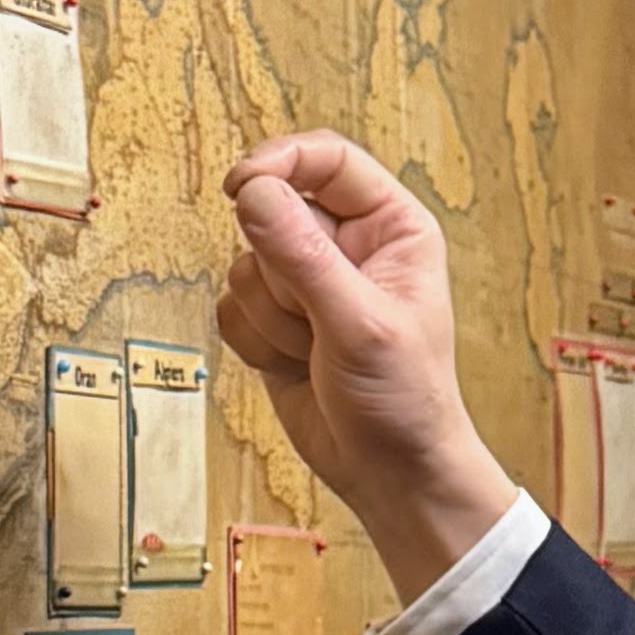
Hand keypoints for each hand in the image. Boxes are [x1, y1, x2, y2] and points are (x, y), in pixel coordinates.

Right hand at [217, 134, 520, 596]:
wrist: (391, 475)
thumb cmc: (405, 400)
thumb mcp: (359, 324)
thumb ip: (303, 256)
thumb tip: (252, 193)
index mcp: (390, 225)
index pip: (326, 159)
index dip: (278, 163)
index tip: (240, 187)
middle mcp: (346, 244)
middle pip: (272, 212)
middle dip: (282, 272)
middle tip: (319, 317)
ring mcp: (305, 282)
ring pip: (243, 264)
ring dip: (272, 316)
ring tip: (316, 351)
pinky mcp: (273, 321)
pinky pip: (230, 307)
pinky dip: (254, 341)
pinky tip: (293, 365)